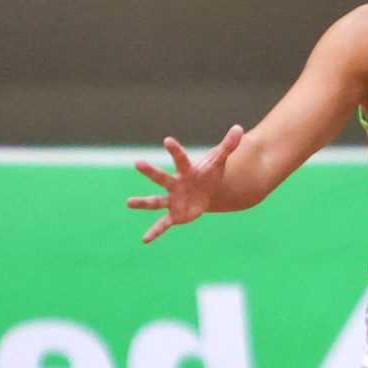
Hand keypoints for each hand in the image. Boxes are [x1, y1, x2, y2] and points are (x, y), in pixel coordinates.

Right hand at [128, 126, 244, 242]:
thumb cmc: (209, 174)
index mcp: (186, 171)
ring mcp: (172, 200)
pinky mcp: (175, 215)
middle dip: (150, 172)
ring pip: (155, 201)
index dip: (175, 150)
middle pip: (162, 177)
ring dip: (143, 203)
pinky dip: (155, 232)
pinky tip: (145, 240)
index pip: (180, 159)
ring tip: (128, 203)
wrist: (207, 192)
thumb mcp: (219, 162)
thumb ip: (227, 146)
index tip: (167, 140)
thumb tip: (239, 128)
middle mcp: (175, 184)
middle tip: (137, 163)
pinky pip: (163, 224)